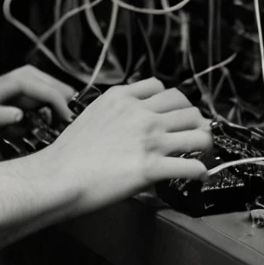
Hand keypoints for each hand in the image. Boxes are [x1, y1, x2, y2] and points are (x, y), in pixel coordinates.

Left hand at [0, 66, 75, 134]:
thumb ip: (0, 117)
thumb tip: (21, 116)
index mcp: (18, 80)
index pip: (50, 91)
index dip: (62, 108)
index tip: (68, 126)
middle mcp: (27, 76)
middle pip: (60, 91)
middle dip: (60, 112)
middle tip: (53, 132)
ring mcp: (29, 84)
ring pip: (55, 98)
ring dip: (50, 117)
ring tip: (32, 132)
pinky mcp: (27, 94)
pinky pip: (46, 105)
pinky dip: (43, 118)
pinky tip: (26, 129)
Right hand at [39, 78, 210, 213]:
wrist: (59, 176)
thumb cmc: (69, 151)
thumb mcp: (93, 112)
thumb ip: (117, 109)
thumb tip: (130, 114)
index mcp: (123, 97)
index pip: (163, 88)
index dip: (171, 101)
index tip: (173, 112)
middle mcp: (141, 114)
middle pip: (187, 106)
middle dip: (194, 118)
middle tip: (193, 130)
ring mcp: (149, 140)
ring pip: (199, 132)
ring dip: (204, 141)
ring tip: (201, 150)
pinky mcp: (152, 168)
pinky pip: (192, 166)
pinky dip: (199, 170)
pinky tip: (196, 173)